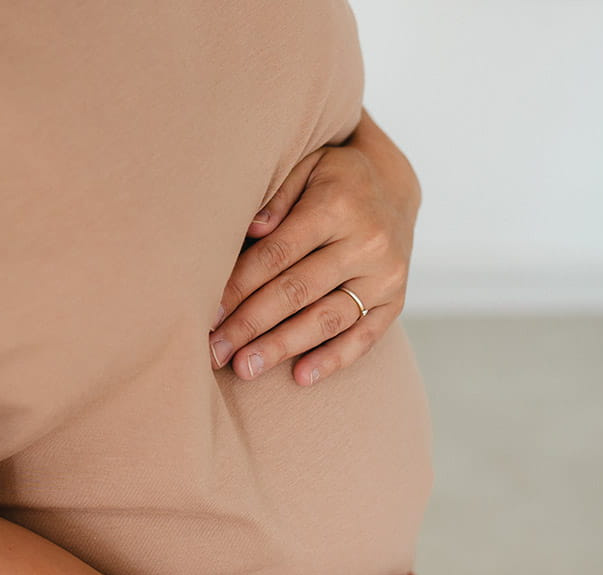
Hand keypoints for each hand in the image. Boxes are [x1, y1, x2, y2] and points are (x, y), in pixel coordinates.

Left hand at [208, 108, 421, 386]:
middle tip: (214, 352)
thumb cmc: (331, 181)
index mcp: (336, 206)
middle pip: (297, 292)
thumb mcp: (305, 168)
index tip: (206, 315)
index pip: (277, 255)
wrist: (394, 187)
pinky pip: (364, 336)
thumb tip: (252, 229)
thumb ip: (276, 197)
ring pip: (326, 319)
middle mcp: (366, 242)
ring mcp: (384, 275)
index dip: (239, 288)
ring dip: (282, 347)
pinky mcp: (395, 300)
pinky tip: (300, 378)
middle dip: (250, 326)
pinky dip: (333, 359)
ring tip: (245, 369)